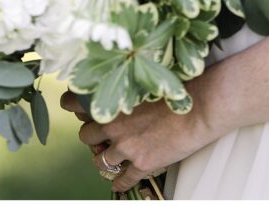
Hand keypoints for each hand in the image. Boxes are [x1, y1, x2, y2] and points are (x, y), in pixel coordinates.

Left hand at [60, 90, 217, 193]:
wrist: (198, 108)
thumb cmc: (170, 91)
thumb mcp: (134, 85)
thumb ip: (116, 93)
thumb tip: (106, 98)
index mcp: (107, 102)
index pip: (71, 103)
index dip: (72, 107)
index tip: (76, 109)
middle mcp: (111, 125)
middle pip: (85, 136)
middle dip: (92, 137)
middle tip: (101, 137)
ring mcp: (126, 146)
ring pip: (100, 161)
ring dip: (103, 160)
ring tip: (109, 159)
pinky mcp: (142, 163)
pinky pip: (123, 179)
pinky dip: (119, 183)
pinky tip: (118, 184)